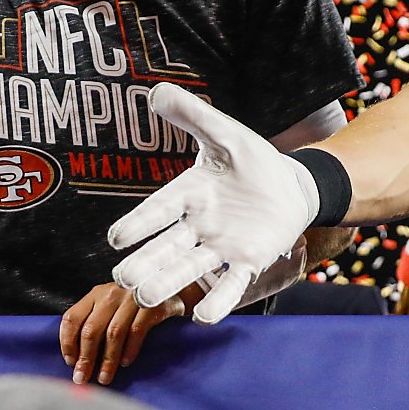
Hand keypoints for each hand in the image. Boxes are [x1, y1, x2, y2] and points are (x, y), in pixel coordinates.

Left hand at [59, 281, 185, 385]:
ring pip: (113, 333)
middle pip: (91, 329)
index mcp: (95, 294)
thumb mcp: (111, 305)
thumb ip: (95, 322)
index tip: (70, 362)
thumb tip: (77, 357)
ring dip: (107, 360)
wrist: (171, 287)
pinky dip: (129, 349)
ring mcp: (131, 298)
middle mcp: (111, 294)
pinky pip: (136, 331)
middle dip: (85, 358)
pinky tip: (125, 363)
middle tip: (82, 378)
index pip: (72, 318)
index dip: (67, 342)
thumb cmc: (135, 303)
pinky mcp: (151, 305)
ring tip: (104, 377)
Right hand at [108, 84, 318, 323]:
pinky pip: (230, 283)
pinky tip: (203, 317)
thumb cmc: (253, 161)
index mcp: (188, 194)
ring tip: (147, 299)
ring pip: (189, 268)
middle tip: (124, 280)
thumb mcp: (225, 133)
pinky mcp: (247, 261)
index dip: (138, 224)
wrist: (292, 186)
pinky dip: (218, 300)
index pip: (158, 210)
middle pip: (166, 248)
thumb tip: (156, 92)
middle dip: (146, 264)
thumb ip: (193, 116)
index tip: (116, 240)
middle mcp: (197, 225)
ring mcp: (221, 246)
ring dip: (168, 283)